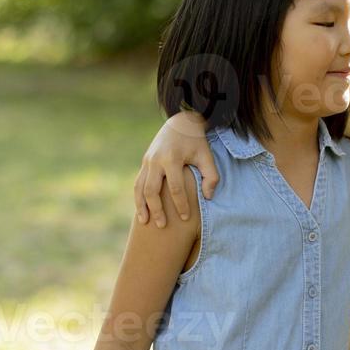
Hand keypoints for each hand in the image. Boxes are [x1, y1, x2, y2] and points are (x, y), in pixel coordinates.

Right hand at [133, 112, 214, 226]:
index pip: (175, 187)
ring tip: (144, 222)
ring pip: (139, 187)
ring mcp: (147, 161)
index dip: (181, 204)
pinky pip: (138, 182)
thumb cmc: (196, 141)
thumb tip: (207, 197)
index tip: (186, 218)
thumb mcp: (207, 156)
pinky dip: (138, 197)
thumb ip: (211, 176)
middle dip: (156, 209)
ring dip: (141, 206)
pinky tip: (142, 210)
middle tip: (161, 226)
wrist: (180, 122)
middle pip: (152, 190)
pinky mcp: (144, 162)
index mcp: (172, 158)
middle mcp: (156, 160)